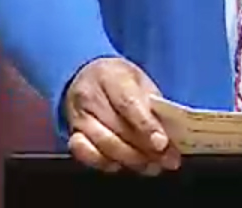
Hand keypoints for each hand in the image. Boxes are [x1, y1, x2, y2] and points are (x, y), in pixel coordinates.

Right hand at [64, 57, 180, 174]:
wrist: (85, 75)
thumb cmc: (119, 80)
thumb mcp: (140, 80)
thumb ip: (153, 105)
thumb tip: (168, 135)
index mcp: (110, 75)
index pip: (128, 103)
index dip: (146, 126)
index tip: (162, 143)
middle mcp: (89, 96)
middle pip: (117, 128)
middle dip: (145, 148)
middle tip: (167, 160)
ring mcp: (78, 117)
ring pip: (104, 145)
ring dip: (131, 159)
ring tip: (152, 166)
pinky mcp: (72, 134)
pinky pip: (87, 155)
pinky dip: (107, 163)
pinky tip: (123, 165)